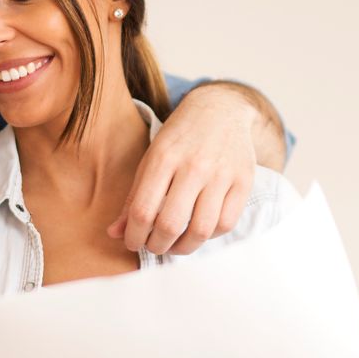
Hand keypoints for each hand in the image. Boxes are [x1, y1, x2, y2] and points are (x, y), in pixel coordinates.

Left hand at [111, 85, 259, 254]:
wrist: (221, 109)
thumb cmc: (180, 138)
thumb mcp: (151, 158)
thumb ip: (134, 197)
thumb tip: (114, 234)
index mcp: (163, 157)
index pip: (143, 210)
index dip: (134, 236)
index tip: (133, 243)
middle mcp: (194, 166)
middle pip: (171, 224)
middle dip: (157, 246)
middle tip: (153, 247)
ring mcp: (222, 174)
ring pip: (201, 229)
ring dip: (183, 248)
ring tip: (174, 245)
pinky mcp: (244, 181)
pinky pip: (226, 223)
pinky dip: (210, 236)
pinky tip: (199, 231)